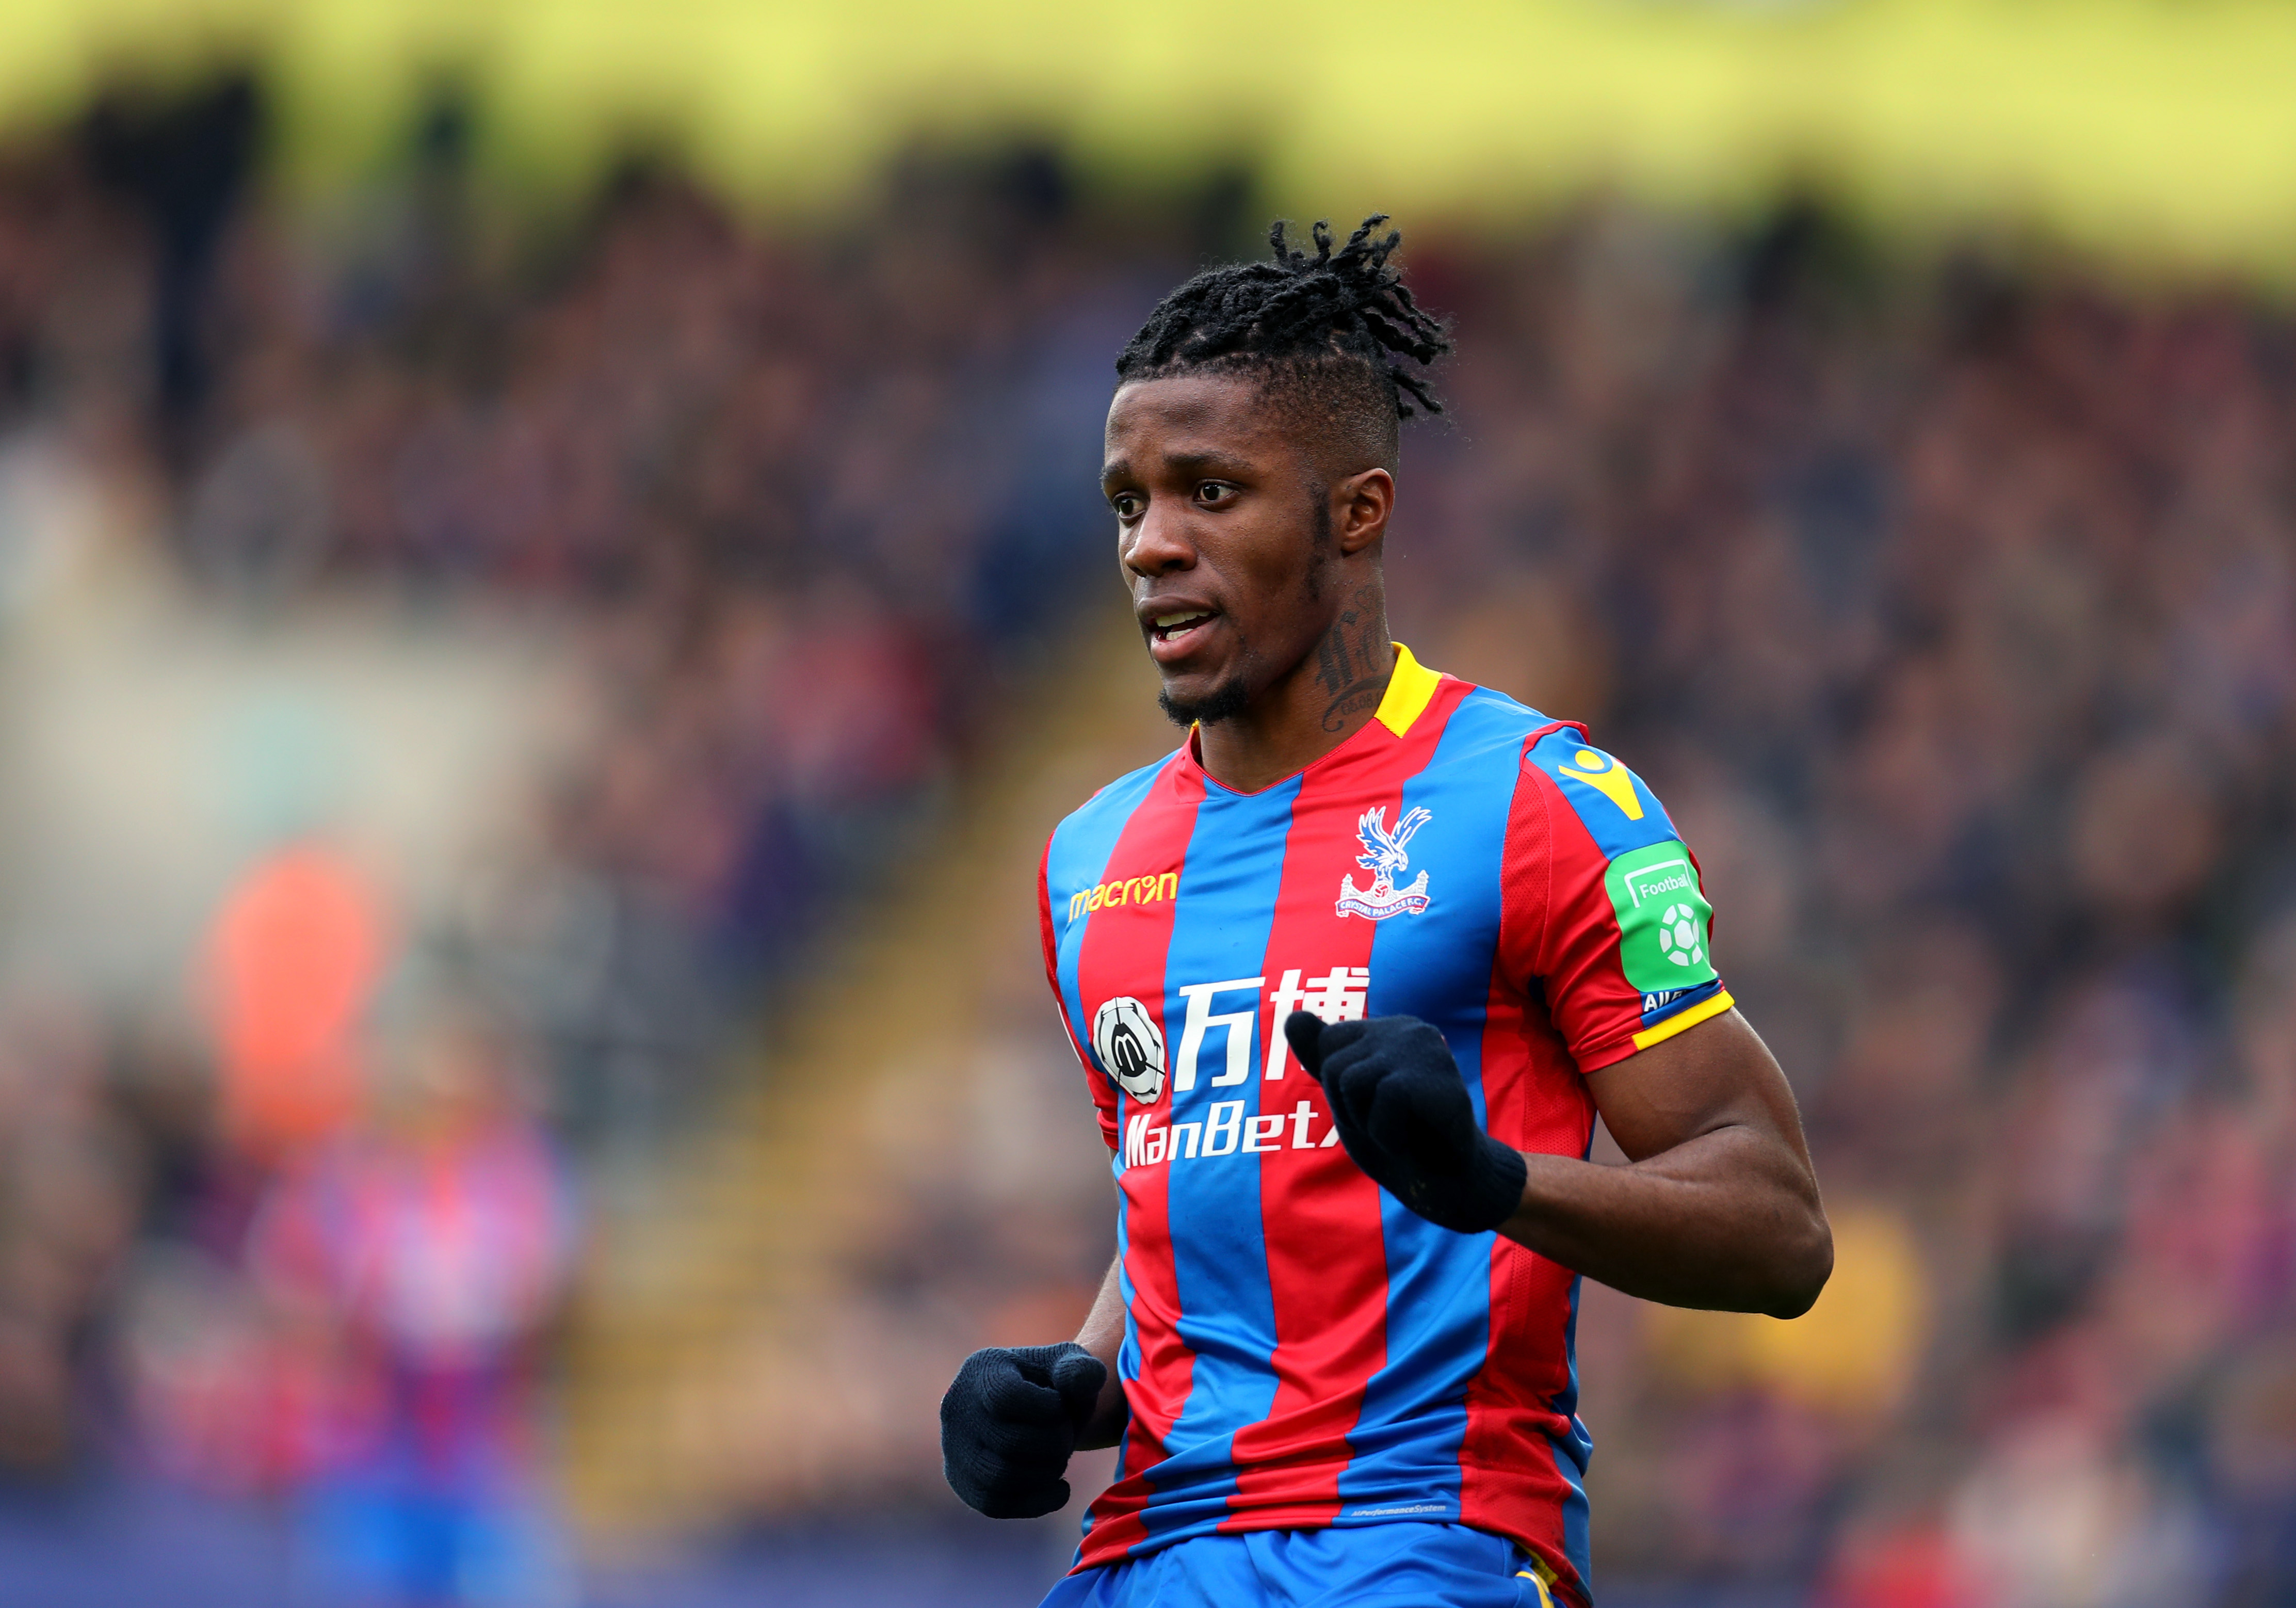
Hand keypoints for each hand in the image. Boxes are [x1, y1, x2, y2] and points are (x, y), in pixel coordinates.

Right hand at [939, 1341, 1107, 1517]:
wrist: (1030, 1413)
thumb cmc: (1053, 1386)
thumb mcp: (1070, 1367)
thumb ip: (1081, 1370)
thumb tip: (1081, 1379)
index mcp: (983, 1369)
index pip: (1007, 1398)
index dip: (1048, 1409)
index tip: (1061, 1407)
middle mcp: (956, 1407)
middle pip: (1008, 1441)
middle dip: (1054, 1444)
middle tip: (1066, 1438)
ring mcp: (954, 1449)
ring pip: (999, 1477)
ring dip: (1045, 1473)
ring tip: (1060, 1459)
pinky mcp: (962, 1483)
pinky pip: (994, 1504)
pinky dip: (1036, 1502)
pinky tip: (1060, 1488)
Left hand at [1284, 1012, 1527, 1234]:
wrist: (1454, 1185)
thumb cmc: (1403, 1142)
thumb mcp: (1350, 1099)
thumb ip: (1321, 1058)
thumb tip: (1292, 1016)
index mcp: (1385, 1031)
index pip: (1327, 1050)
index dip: (1340, 1096)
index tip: (1376, 1112)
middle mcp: (1407, 1029)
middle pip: (1334, 1067)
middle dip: (1351, 1111)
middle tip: (1393, 1127)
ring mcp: (1426, 1048)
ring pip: (1352, 1082)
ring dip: (1369, 1125)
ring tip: (1405, 1133)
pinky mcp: (1440, 1075)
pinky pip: (1387, 1100)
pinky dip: (1390, 1134)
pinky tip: (1419, 1141)